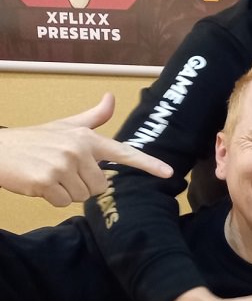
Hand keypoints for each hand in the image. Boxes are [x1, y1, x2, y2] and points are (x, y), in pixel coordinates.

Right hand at [0, 94, 172, 205]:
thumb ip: (92, 118)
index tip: (168, 172)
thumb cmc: (34, 140)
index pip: (123, 152)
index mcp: (86, 138)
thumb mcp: (65, 126)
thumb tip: (111, 98)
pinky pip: (64, 202)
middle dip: (82, 184)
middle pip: (100, 186)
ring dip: (66, 192)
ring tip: (49, 175)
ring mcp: (62, 165)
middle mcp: (78, 149)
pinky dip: (52, 198)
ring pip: (83, 196)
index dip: (148, 164)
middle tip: (61, 171)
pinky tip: (39, 184)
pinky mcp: (47, 180)